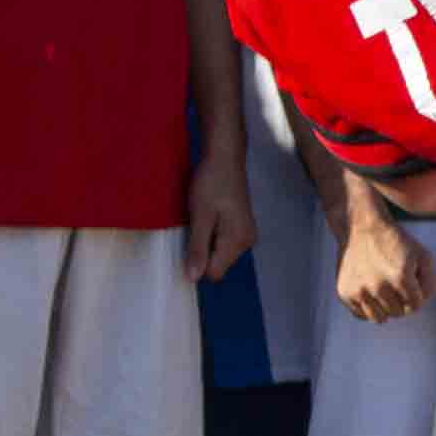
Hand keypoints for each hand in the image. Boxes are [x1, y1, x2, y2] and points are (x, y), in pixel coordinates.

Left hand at [182, 146, 255, 287]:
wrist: (225, 156)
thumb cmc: (211, 183)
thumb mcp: (200, 216)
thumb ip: (198, 248)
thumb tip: (193, 278)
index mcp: (237, 241)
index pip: (214, 273)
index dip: (197, 262)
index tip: (188, 240)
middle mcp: (246, 242)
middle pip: (218, 264)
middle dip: (202, 252)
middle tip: (194, 225)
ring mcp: (246, 234)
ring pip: (220, 253)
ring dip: (206, 242)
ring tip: (202, 218)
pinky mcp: (242, 226)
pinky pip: (224, 242)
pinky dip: (212, 235)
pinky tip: (208, 216)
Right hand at [333, 202, 431, 323]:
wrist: (361, 227)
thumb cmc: (396, 242)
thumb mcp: (423, 255)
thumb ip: (430, 283)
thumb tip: (421, 304)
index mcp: (400, 278)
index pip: (416, 306)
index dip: (416, 294)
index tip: (410, 281)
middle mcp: (378, 287)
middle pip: (399, 313)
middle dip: (401, 300)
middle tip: (395, 281)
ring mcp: (359, 291)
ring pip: (380, 319)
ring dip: (385, 307)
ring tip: (383, 287)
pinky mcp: (345, 293)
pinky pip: (362, 315)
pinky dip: (368, 306)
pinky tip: (369, 288)